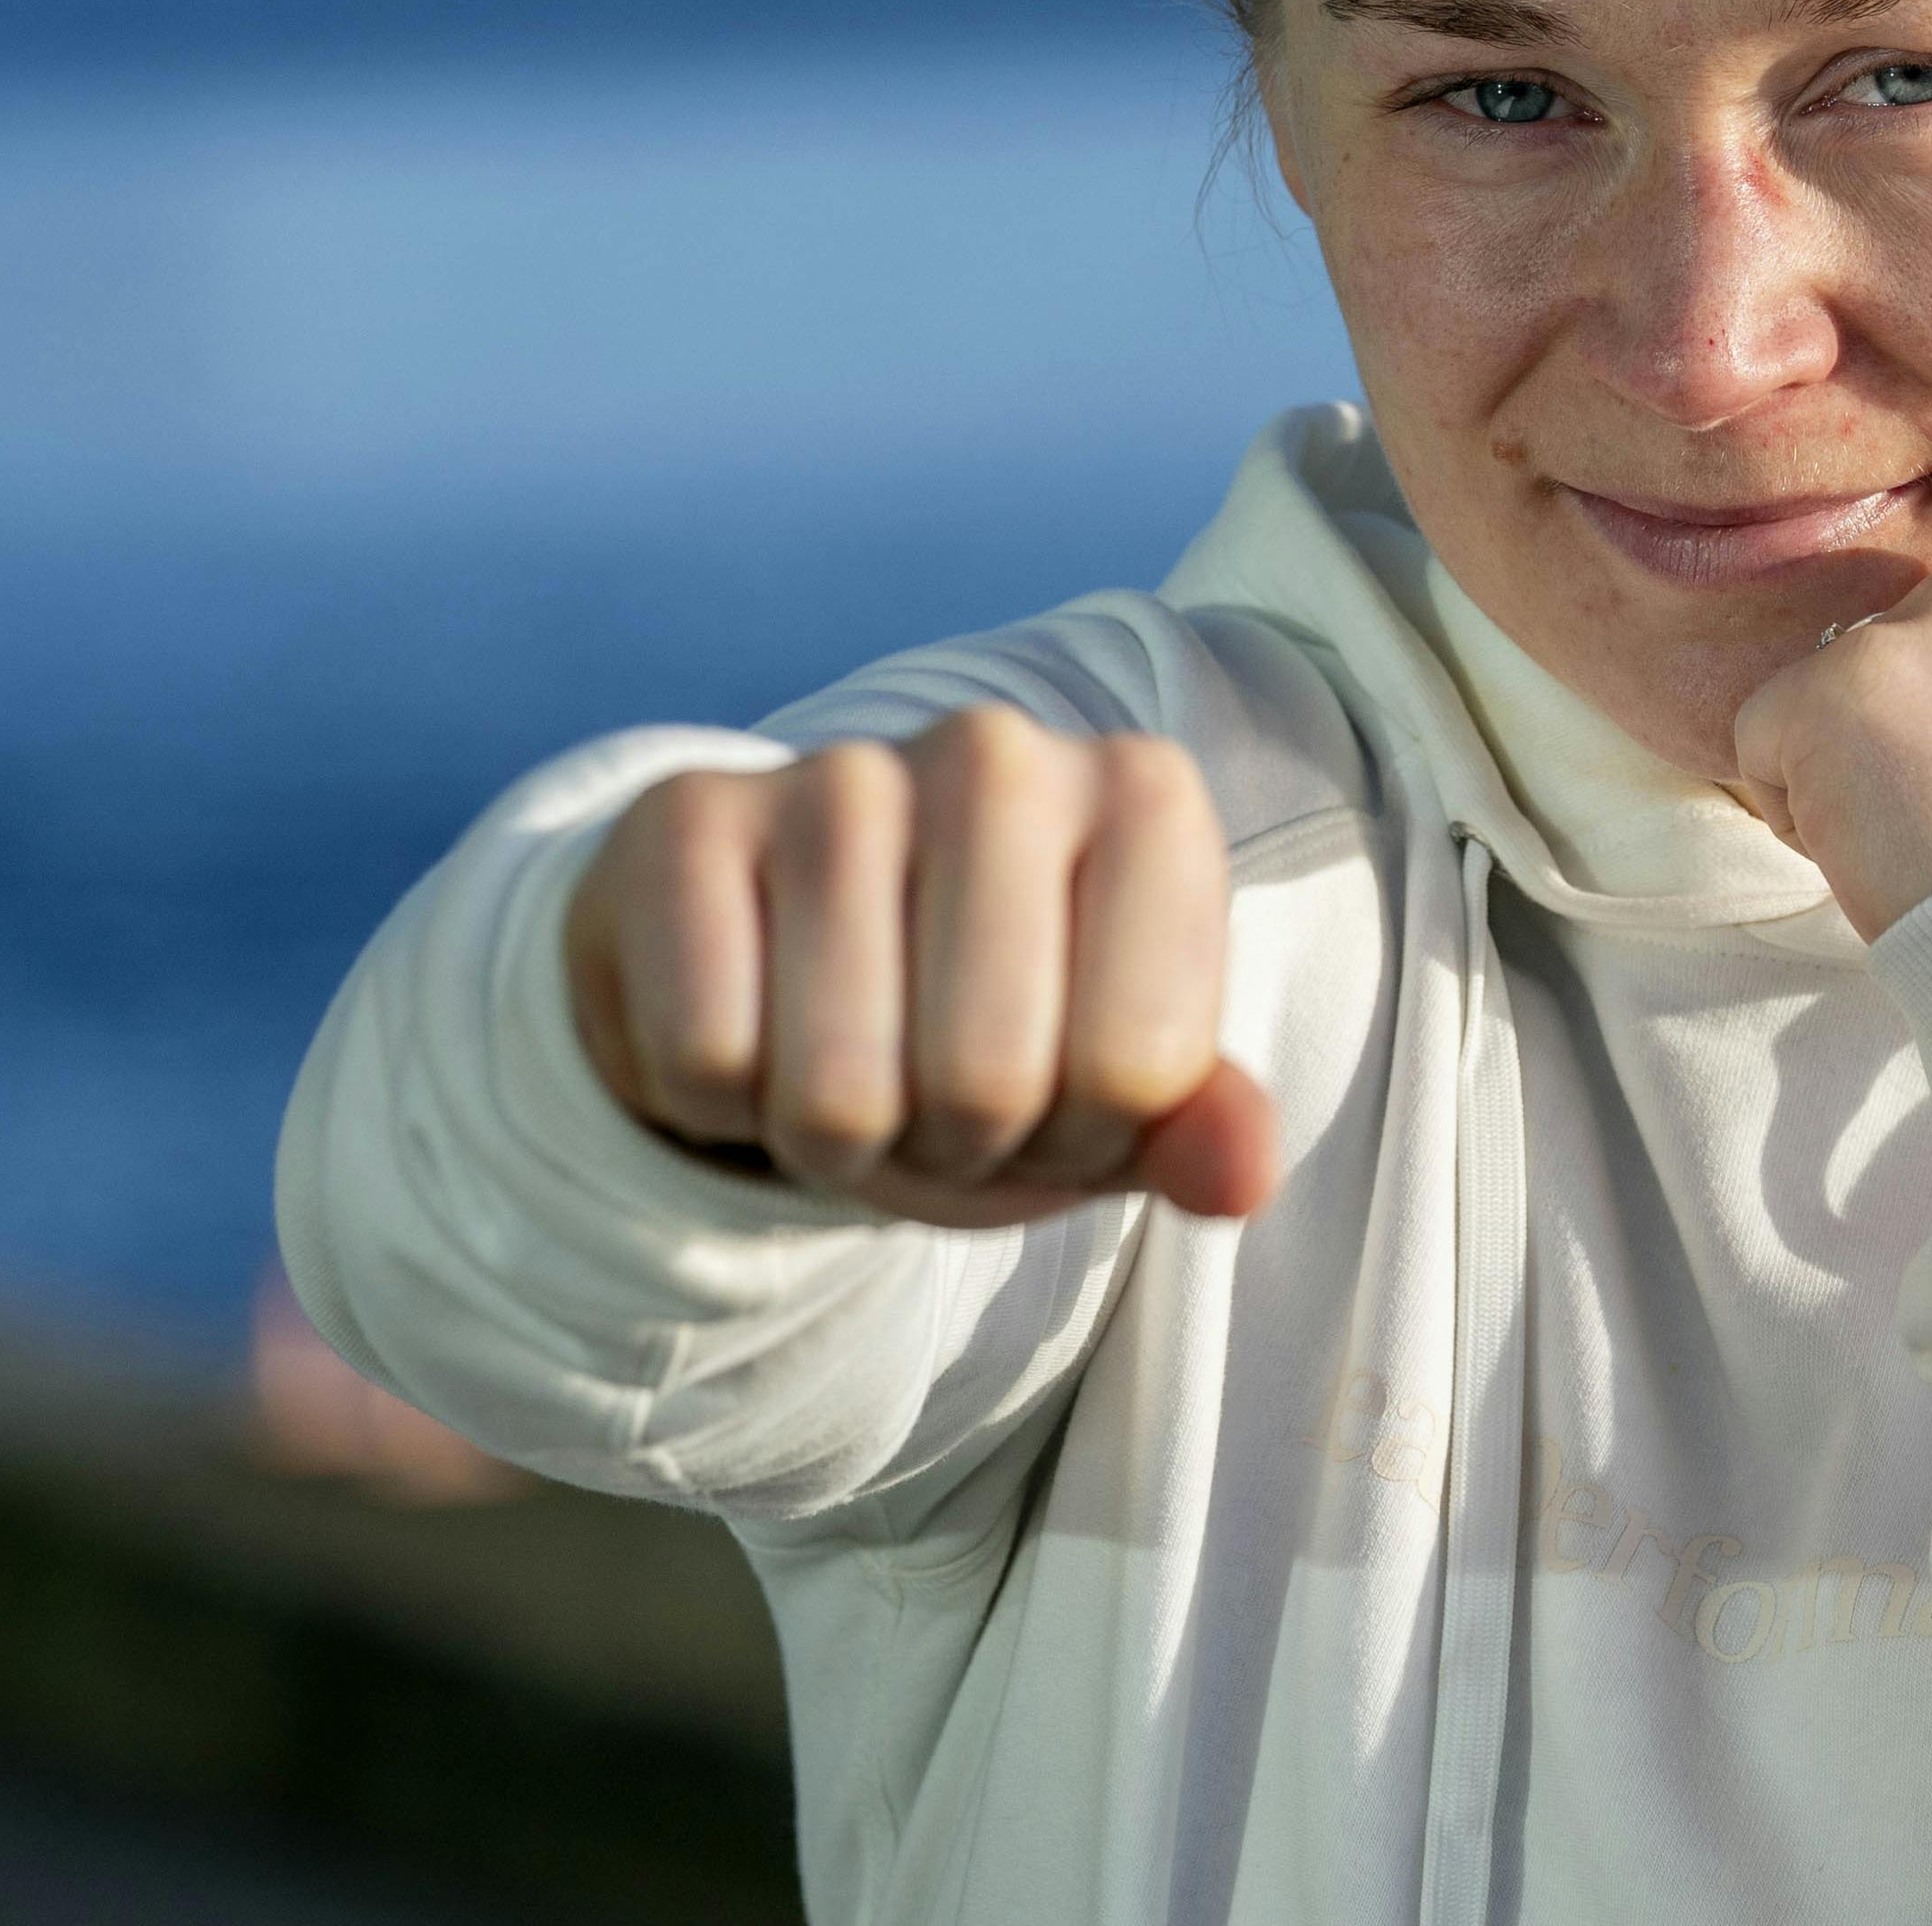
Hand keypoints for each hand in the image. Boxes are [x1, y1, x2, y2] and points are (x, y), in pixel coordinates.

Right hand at [560, 706, 1279, 1226]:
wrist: (784, 958)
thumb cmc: (981, 1026)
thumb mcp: (1106, 1088)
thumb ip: (1189, 1127)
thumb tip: (1240, 1177)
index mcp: (1146, 802)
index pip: (1138, 1074)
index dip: (1084, 1135)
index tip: (1056, 1086)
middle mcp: (1002, 754)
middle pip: (985, 1084)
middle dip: (954, 1144)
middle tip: (933, 1091)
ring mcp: (839, 771)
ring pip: (838, 1090)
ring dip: (835, 1140)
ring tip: (845, 1066)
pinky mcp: (690, 815)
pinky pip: (710, 1059)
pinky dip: (721, 1102)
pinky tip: (745, 1028)